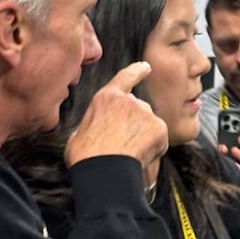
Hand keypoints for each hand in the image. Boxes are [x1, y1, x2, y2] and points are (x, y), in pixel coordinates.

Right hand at [65, 62, 168, 184]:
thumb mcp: (79, 133)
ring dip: (144, 138)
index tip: (146, 67)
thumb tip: (95, 128)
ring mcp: (145, 113)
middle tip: (124, 145)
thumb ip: (94, 123)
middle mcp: (128, 100)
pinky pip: (160, 139)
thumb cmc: (86, 157)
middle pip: (139, 109)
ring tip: (129, 155)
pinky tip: (140, 157)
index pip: (125, 78)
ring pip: (150, 125)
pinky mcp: (158, 127)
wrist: (103, 171)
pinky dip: (154, 149)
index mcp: (105, 99)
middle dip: (136, 124)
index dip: (137, 71)